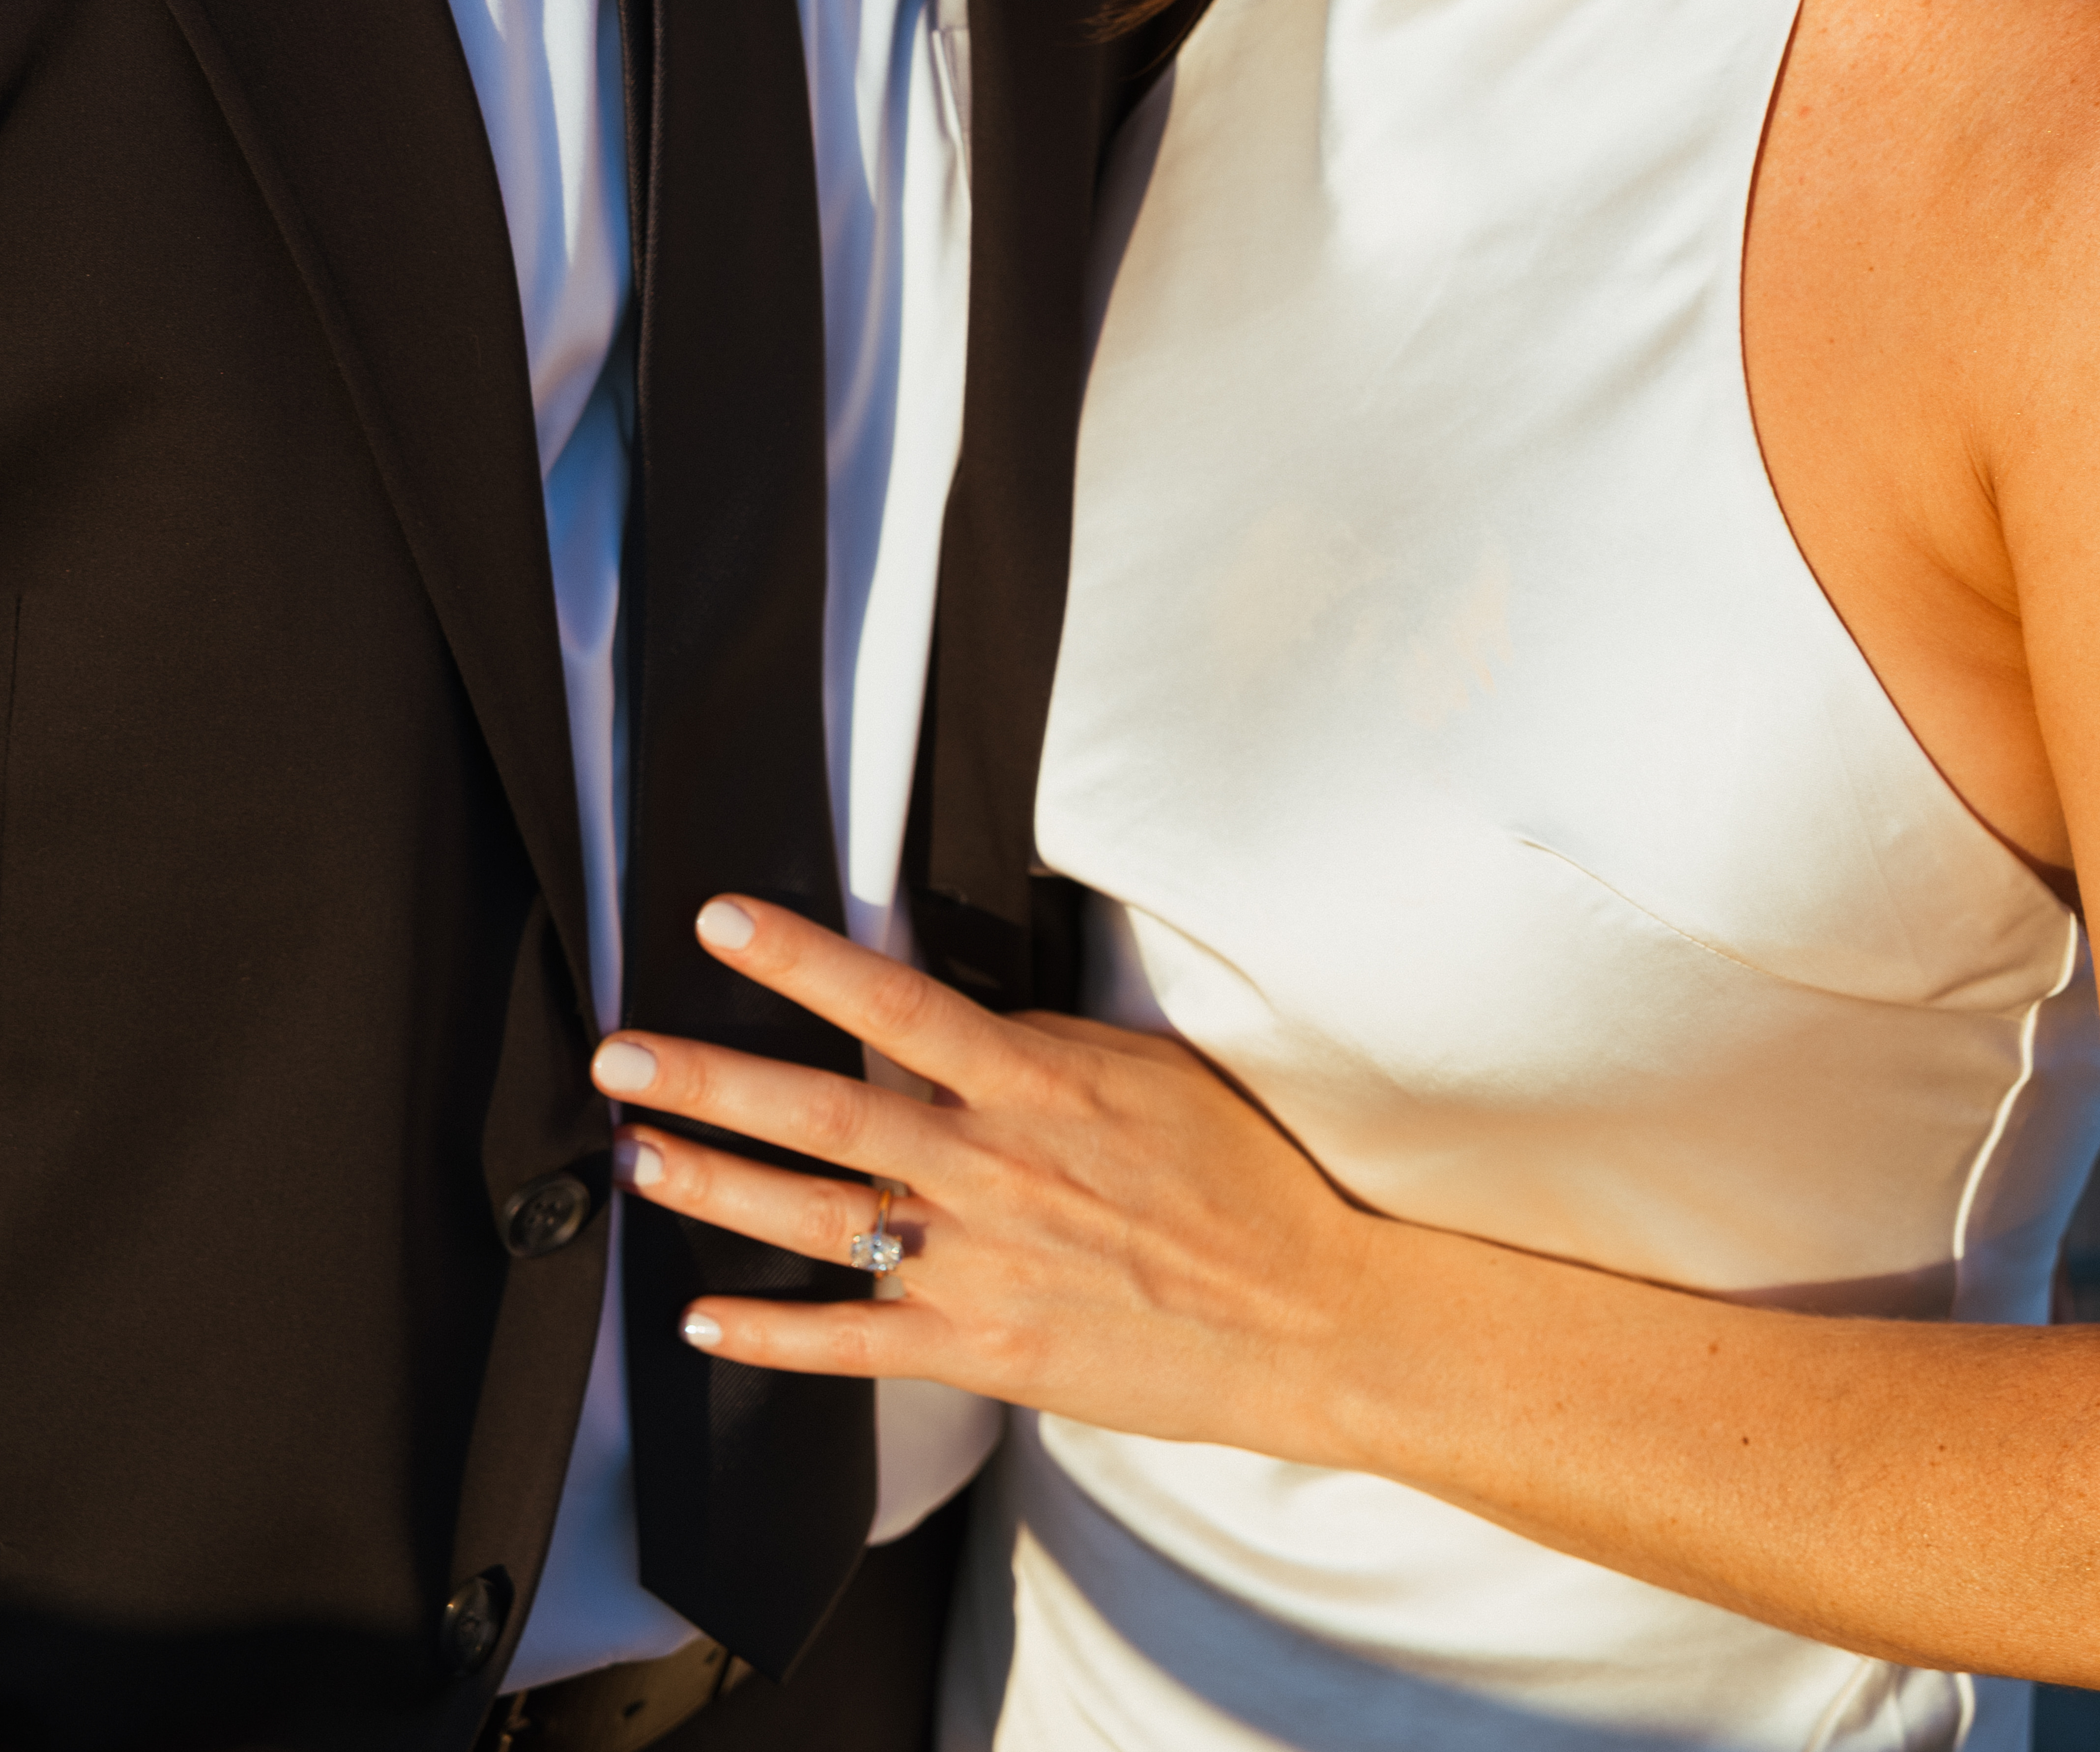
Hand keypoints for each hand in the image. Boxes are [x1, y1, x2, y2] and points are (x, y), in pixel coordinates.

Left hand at [590, 896, 1371, 1452]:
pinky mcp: (981, 1348)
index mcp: (1037, 1083)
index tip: (723, 923)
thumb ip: (1044, 1049)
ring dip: (715, 1184)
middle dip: (709, 1078)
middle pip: (823, 1110)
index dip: (802, 960)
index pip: (895, 1002)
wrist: (1304, 1314)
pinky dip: (768, 1333)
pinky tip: (703, 1315)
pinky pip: (851, 1342)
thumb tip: (960, 1019)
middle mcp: (993, 1168)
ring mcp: (979, 1263)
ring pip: (815, 1218)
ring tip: (637, 1156)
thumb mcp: (1148, 1073)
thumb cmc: (1239, 1181)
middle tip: (622, 1055)